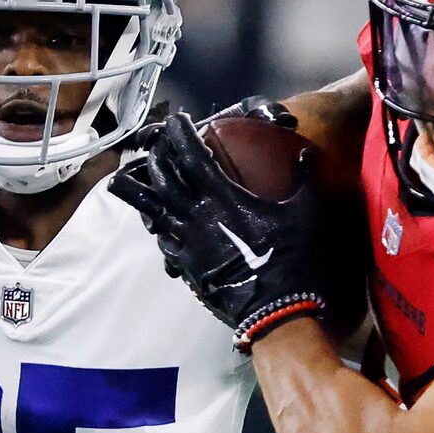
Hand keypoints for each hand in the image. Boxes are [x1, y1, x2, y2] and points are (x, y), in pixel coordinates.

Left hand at [111, 113, 328, 347]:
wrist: (275, 312)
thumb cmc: (292, 260)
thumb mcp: (307, 212)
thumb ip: (305, 177)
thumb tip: (305, 151)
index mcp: (222, 197)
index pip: (191, 155)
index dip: (180, 134)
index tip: (175, 119)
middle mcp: (196, 217)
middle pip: (162, 179)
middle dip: (156, 158)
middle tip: (155, 146)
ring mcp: (188, 244)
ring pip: (153, 211)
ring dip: (141, 192)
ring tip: (126, 180)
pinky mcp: (187, 267)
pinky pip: (163, 242)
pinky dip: (157, 228)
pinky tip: (155, 225)